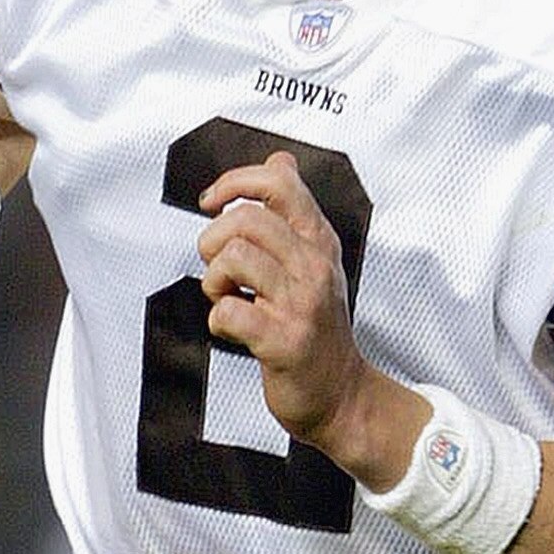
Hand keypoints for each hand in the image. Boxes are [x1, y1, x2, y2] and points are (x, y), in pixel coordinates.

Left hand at [195, 152, 381, 461]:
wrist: (340, 395)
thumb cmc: (317, 330)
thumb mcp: (317, 262)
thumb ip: (295, 214)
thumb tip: (279, 159)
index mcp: (319, 242)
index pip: (279, 181)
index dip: (235, 181)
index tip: (213, 201)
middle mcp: (314, 266)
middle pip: (246, 218)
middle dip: (213, 240)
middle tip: (219, 267)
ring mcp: (301, 304)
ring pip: (233, 258)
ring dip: (214, 280)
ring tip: (226, 297)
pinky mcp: (284, 341)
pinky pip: (228, 311)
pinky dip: (218, 320)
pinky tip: (233, 328)